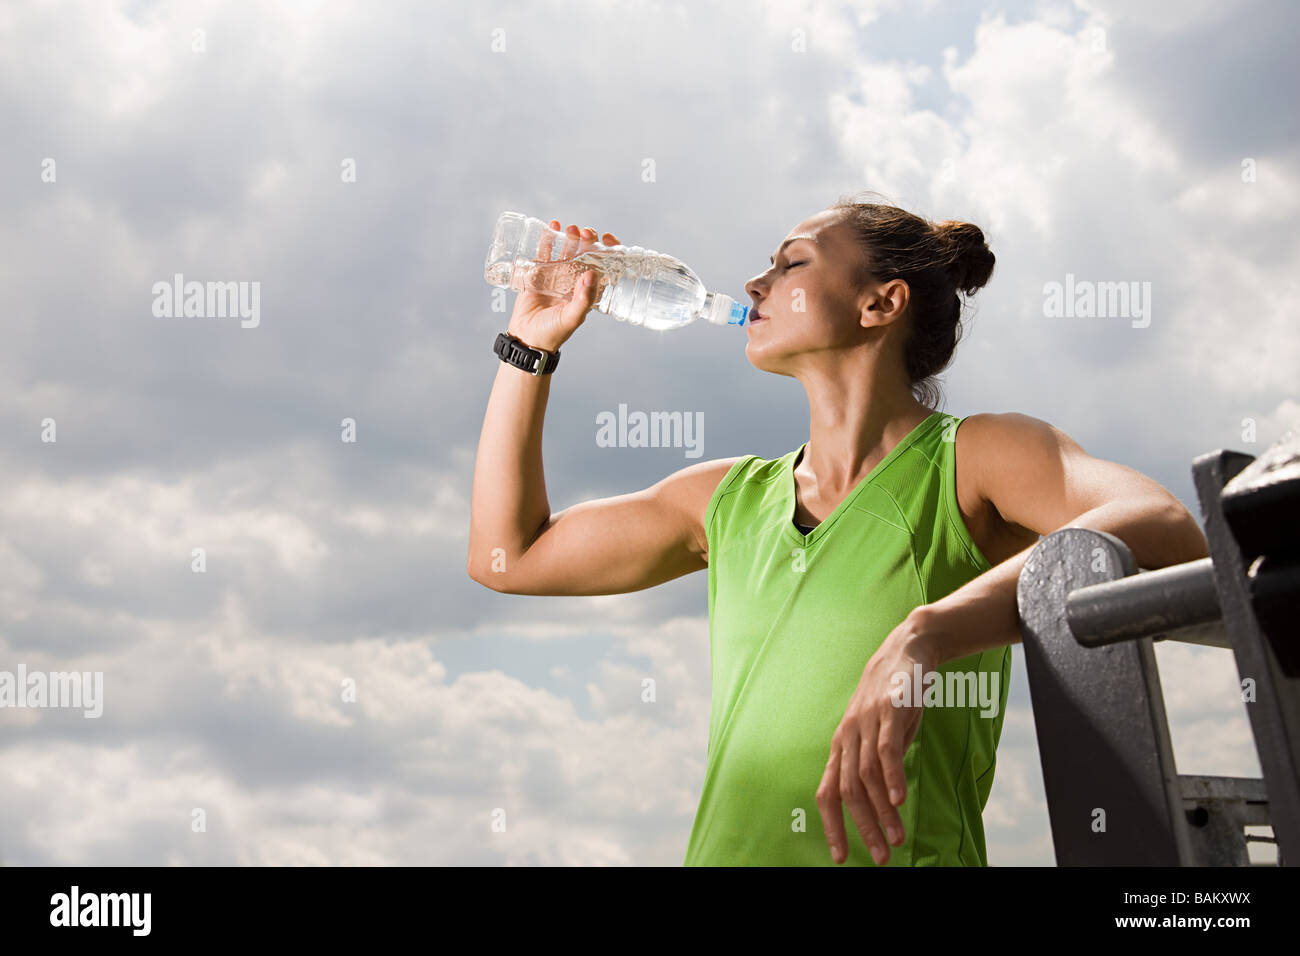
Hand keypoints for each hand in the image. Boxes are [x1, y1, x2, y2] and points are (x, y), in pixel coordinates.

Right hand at [507, 221, 620, 352]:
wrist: (526, 338)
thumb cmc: (553, 333)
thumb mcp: (572, 318)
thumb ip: (583, 299)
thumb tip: (592, 274)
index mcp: (588, 291)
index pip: (604, 267)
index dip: (609, 251)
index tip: (607, 239)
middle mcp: (575, 281)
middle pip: (586, 254)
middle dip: (588, 240)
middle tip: (585, 232)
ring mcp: (557, 275)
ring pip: (567, 250)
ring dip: (570, 236)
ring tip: (570, 228)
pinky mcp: (539, 272)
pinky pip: (545, 251)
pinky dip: (549, 237)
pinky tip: (552, 226)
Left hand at [816, 614, 940, 864]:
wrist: (907, 648)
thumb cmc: (893, 698)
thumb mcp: (879, 734)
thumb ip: (876, 763)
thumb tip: (883, 801)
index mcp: (841, 745)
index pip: (827, 792)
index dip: (831, 825)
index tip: (839, 857)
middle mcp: (847, 736)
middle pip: (847, 790)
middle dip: (862, 828)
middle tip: (879, 856)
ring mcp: (866, 722)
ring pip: (867, 775)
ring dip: (882, 811)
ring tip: (896, 839)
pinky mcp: (889, 711)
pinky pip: (886, 749)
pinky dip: (891, 777)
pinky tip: (899, 800)